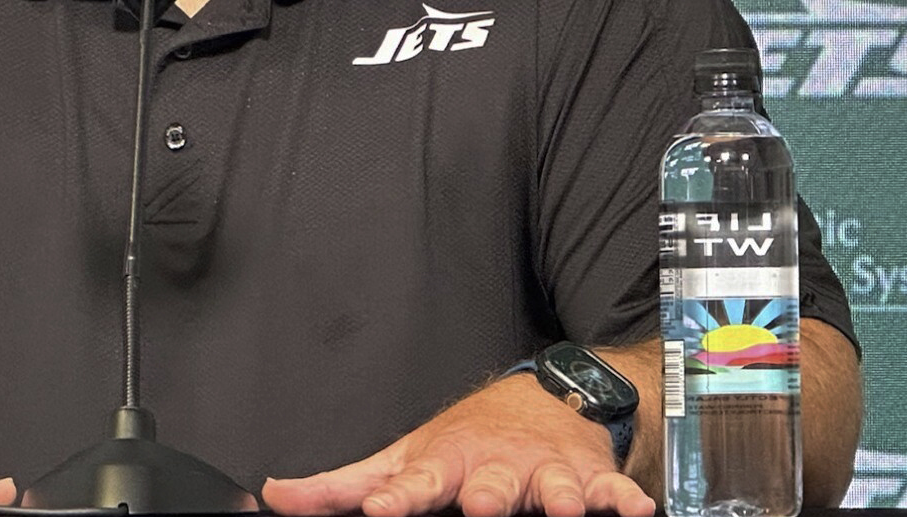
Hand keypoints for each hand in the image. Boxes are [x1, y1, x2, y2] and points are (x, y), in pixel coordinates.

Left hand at [261, 375, 654, 516]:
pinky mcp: (588, 480)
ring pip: (553, 489)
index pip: (416, 484)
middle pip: (491, 487)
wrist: (543, 401)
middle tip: (481, 508)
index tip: (382, 510)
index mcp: (445, 465)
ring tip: (562, 510)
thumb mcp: (404, 457)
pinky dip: (622, 498)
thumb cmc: (463, 442)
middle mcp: (496, 470)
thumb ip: (343, 485)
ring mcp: (544, 473)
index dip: (398, 498)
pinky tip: (633, 508)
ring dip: (558, 499)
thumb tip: (273, 495)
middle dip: (486, 498)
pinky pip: (610, 491)